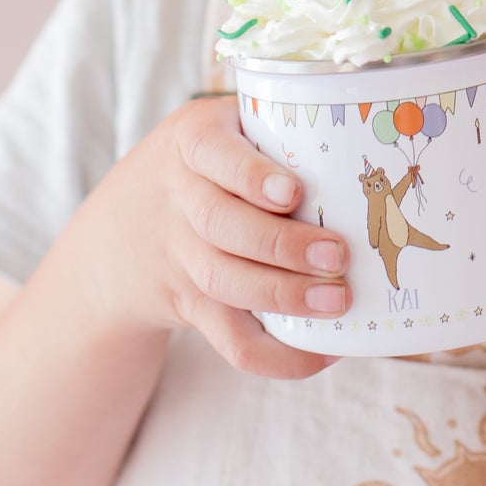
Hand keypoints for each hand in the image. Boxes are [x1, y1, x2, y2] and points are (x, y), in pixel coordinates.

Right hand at [80, 95, 349, 378]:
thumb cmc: (203, 165)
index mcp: (192, 141)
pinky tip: (323, 352)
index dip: (251, 177)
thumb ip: (271, 132)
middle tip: (337, 255)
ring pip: (223, 282)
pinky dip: (276, 357)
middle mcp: (179, 198)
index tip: (292, 193)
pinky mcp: (191, 306)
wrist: (121, 232)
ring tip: (337, 300)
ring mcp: (180, 257)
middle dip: (281, 245)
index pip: (214, 154)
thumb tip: (364, 144)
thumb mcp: (218, 128)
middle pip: (220, 225)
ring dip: (283, 295)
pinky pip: (229, 340)